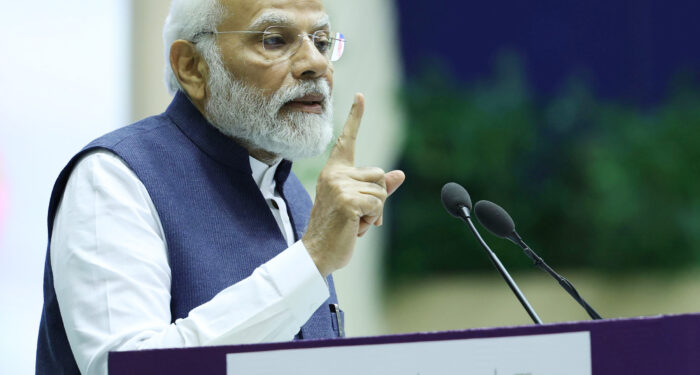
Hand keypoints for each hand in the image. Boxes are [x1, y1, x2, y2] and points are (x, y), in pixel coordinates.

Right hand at [302, 93, 404, 276]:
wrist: (317, 253)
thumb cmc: (337, 229)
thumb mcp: (359, 205)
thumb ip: (378, 188)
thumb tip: (400, 174)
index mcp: (334, 172)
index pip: (347, 140)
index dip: (355, 117)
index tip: (360, 96)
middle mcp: (335, 174)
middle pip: (379, 175)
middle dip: (377, 199)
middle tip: (357, 216)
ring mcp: (340, 186)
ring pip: (381, 191)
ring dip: (375, 212)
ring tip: (354, 222)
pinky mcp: (348, 200)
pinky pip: (378, 204)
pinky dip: (372, 220)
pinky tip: (355, 227)